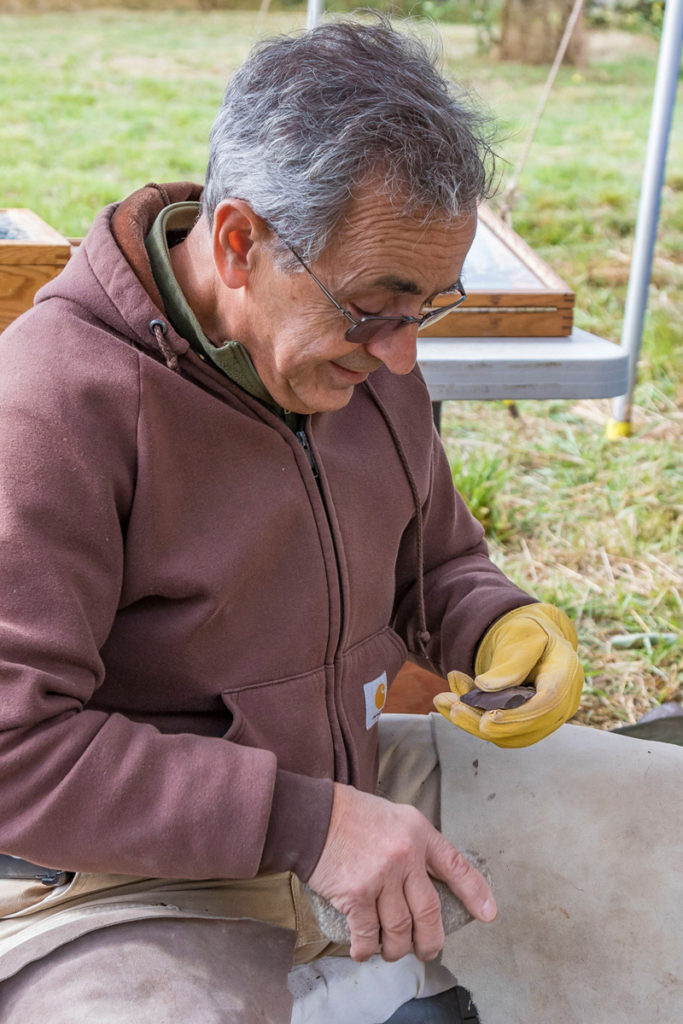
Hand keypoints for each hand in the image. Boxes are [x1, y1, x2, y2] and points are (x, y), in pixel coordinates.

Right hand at [307, 783, 495, 962]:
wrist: (313, 815)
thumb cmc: (351, 815)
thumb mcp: (395, 817)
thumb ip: (413, 843)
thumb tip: (426, 878)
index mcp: (419, 833)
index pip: (456, 866)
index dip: (476, 894)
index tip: (488, 914)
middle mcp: (406, 855)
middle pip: (430, 912)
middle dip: (430, 941)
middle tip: (426, 950)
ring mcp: (382, 876)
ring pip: (400, 930)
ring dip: (396, 949)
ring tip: (390, 951)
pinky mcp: (356, 894)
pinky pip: (368, 936)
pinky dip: (367, 950)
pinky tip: (363, 950)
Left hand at [434, 603, 582, 747]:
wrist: (529, 641)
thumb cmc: (527, 633)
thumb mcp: (520, 636)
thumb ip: (510, 662)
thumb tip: (484, 685)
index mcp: (566, 671)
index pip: (549, 702)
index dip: (519, 715)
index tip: (487, 718)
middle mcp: (564, 701)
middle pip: (528, 726)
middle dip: (487, 723)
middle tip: (452, 707)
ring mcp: (548, 718)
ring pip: (512, 736)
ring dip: (474, 723)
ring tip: (444, 700)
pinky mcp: (530, 726)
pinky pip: (504, 734)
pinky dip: (475, 722)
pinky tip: (452, 704)